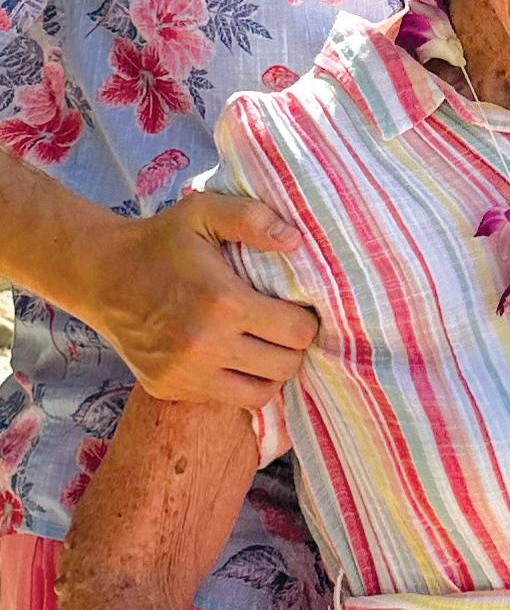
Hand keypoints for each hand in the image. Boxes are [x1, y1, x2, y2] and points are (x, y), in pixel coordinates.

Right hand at [80, 192, 318, 408]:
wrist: (102, 275)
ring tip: (265, 346)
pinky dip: (236, 382)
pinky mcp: (168, 389)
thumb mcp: (204, 211)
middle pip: (283, 368)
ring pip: (257, 395)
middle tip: (285, 328)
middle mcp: (205, 347)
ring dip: (269, 373)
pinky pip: (222, 399)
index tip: (300, 308)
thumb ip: (252, 218)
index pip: (296, 332)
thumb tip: (294, 240)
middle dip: (293, 348)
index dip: (307, 321)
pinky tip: (232, 356)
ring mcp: (185, 374)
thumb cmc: (161, 240)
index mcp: (223, 303)